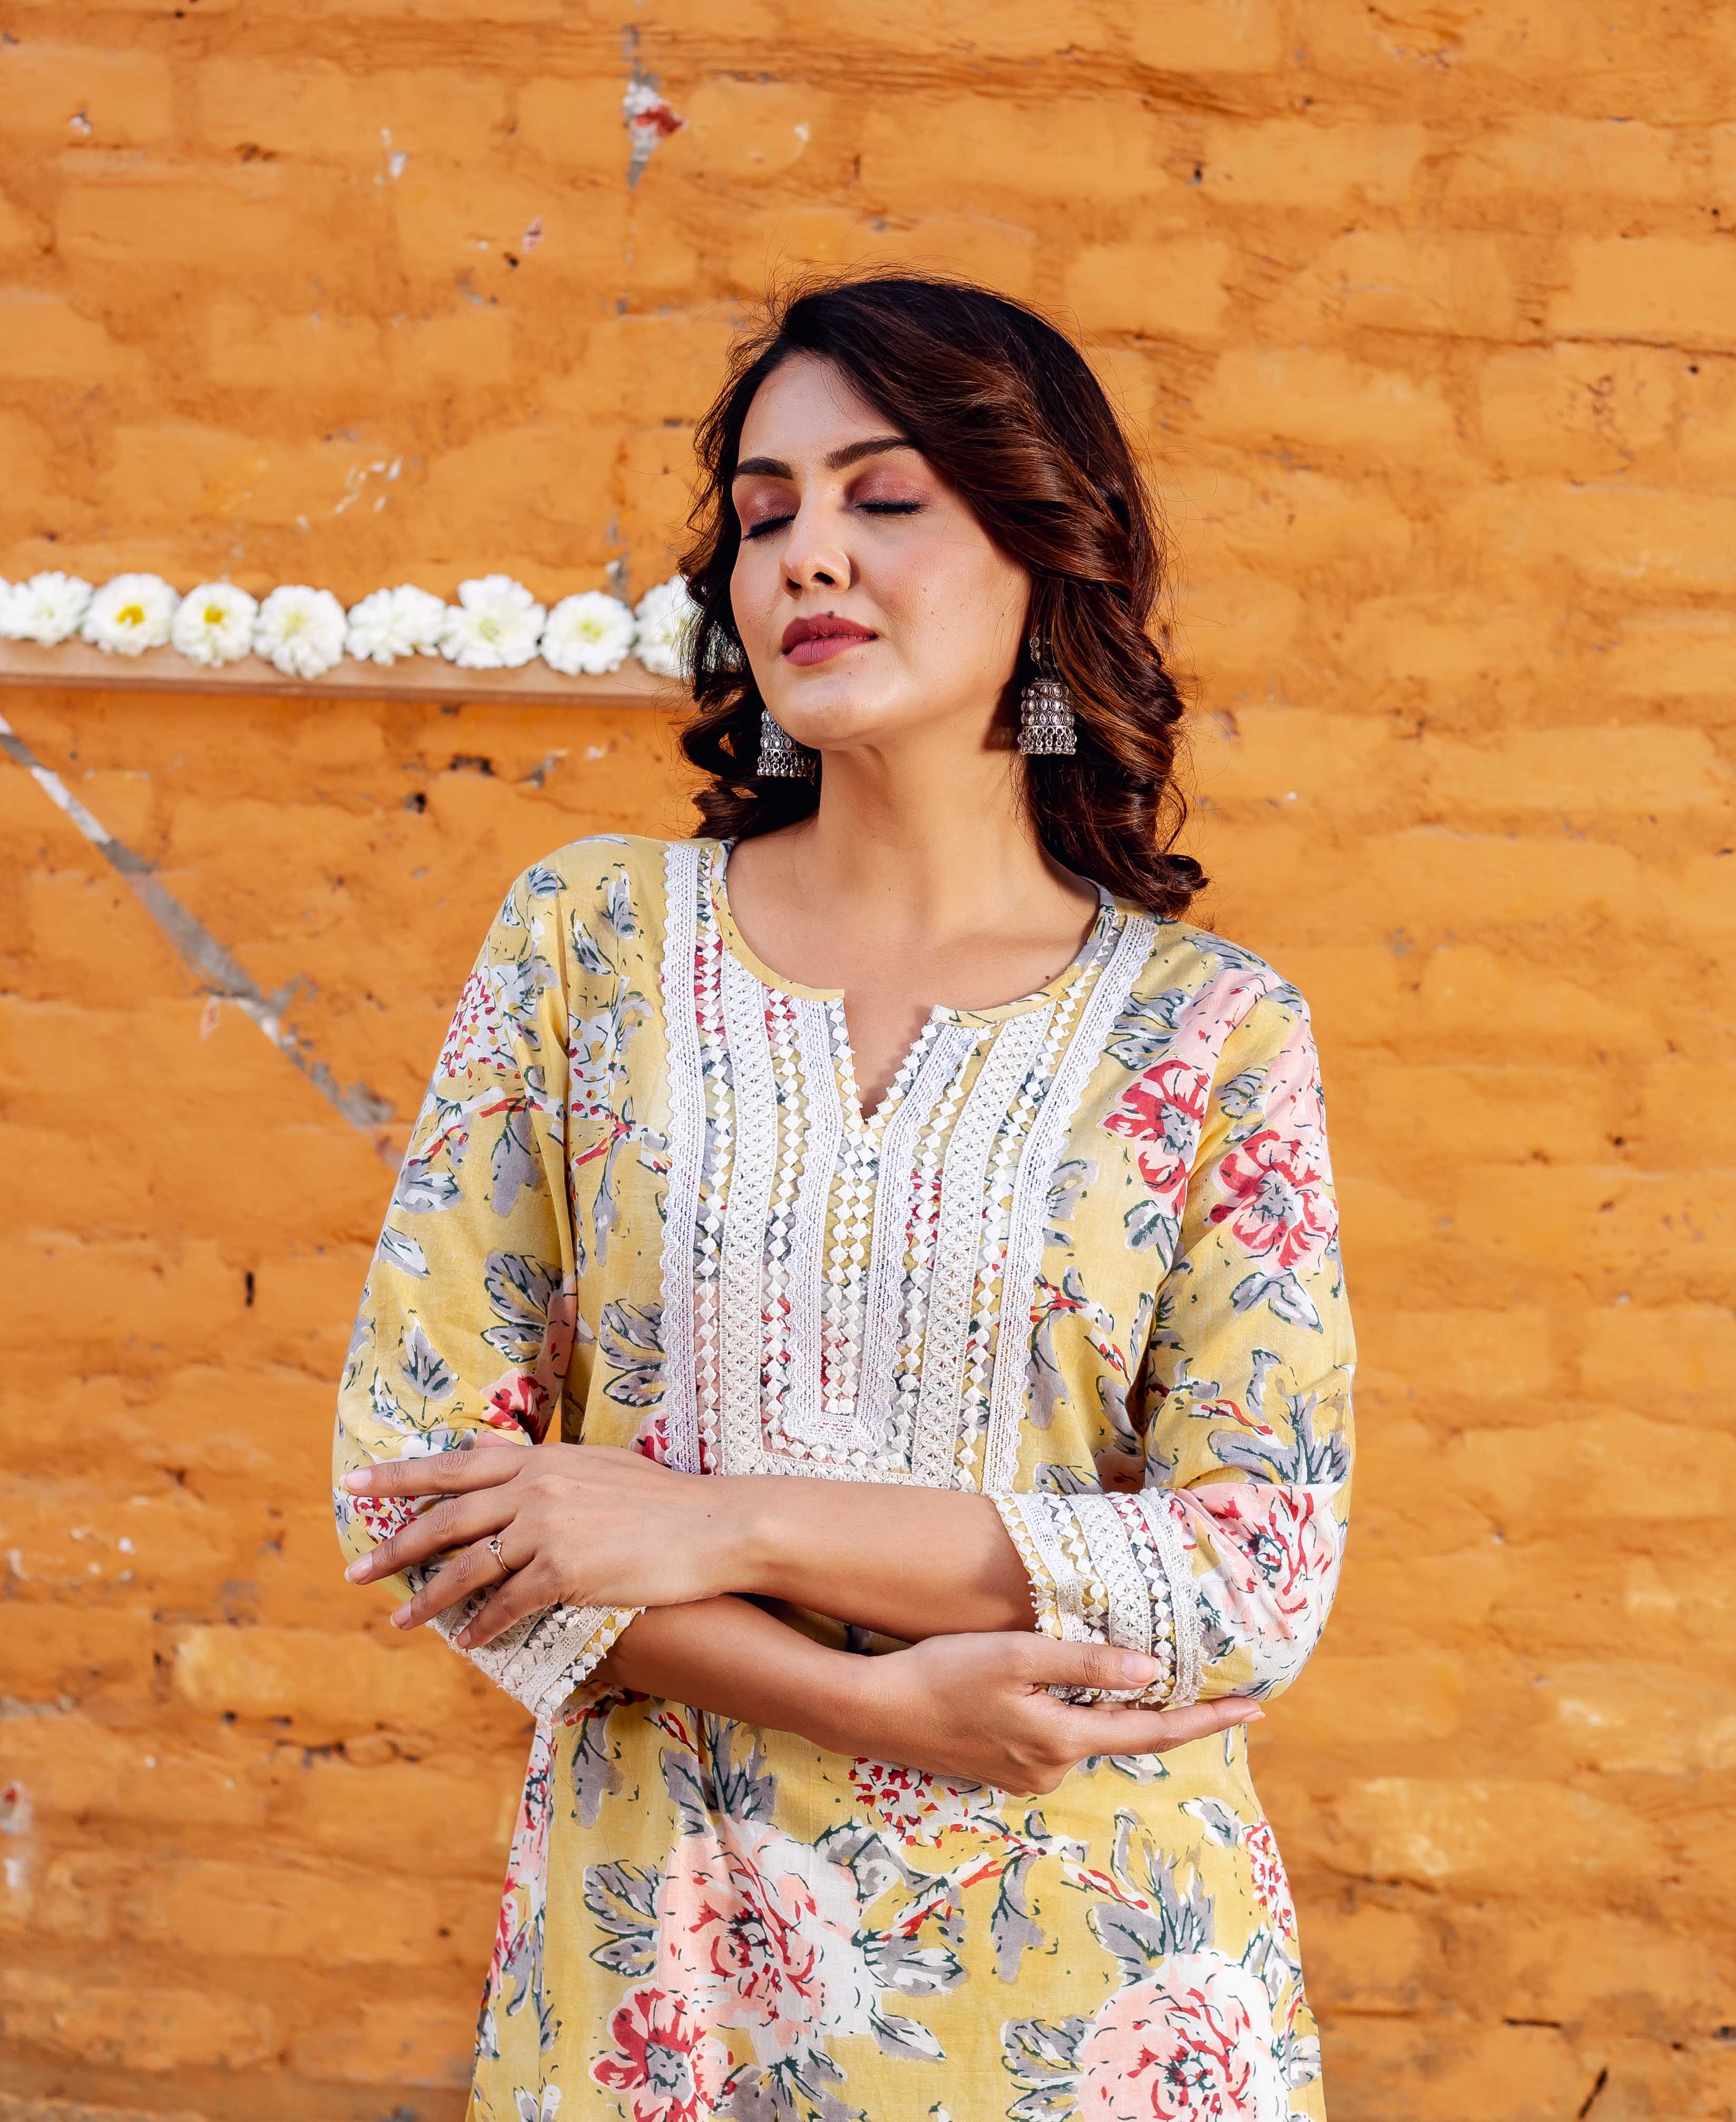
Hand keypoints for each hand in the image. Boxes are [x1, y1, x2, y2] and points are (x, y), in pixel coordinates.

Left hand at [341, 1441, 738, 1645]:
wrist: (712, 1525)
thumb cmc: (662, 1498)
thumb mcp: (599, 1466)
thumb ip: (548, 1468)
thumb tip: (507, 1463)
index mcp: (541, 1459)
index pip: (455, 1463)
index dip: (401, 1474)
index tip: (356, 1482)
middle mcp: (536, 1488)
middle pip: (447, 1518)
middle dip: (395, 1546)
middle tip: (355, 1569)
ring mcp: (548, 1530)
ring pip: (468, 1567)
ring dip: (428, 1598)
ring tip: (399, 1620)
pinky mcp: (566, 1573)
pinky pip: (509, 1605)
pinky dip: (483, 1626)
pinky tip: (468, 1641)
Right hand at [809, 1631, 1260, 1792]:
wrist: (875, 1711)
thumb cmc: (943, 1674)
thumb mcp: (1017, 1656)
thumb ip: (1084, 1665)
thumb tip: (1150, 1670)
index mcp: (1062, 1742)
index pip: (1153, 1731)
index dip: (1207, 1719)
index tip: (1256, 1709)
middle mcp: (1052, 1769)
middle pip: (1124, 1736)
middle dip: (1172, 1714)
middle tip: (1222, 1692)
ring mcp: (1026, 1774)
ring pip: (1088, 1736)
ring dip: (1118, 1711)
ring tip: (1153, 1679)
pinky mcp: (1004, 1767)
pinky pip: (1058, 1738)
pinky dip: (1079, 1716)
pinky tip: (1076, 1692)